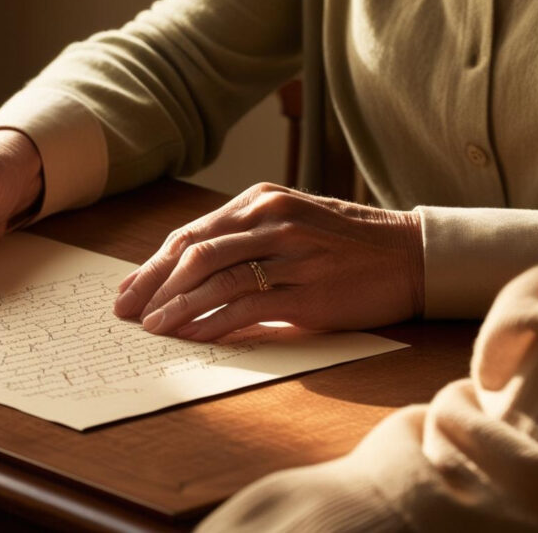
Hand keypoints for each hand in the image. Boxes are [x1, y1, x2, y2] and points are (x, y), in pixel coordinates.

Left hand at [113, 183, 423, 338]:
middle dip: (151, 284)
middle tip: (126, 311)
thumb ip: (244, 240)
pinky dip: (211, 322)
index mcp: (261, 200)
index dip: (153, 264)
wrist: (411, 256)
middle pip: (193, 252)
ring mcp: (290, 252)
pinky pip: (245, 305)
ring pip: (214, 278)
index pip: (192, 233)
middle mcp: (271, 219)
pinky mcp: (307, 289)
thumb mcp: (292, 223)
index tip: (128, 290)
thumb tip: (190, 277)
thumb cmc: (347, 243)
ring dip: (176, 306)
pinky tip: (192, 336)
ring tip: (152, 328)